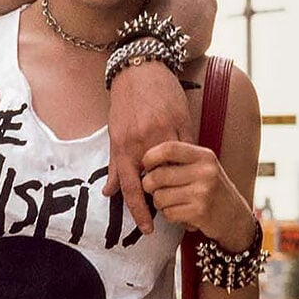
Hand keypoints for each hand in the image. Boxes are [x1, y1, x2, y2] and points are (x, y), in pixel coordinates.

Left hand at [104, 63, 190, 233]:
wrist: (141, 69)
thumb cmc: (125, 105)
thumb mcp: (115, 135)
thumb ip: (115, 166)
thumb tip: (108, 193)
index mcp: (125, 147)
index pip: (131, 187)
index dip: (139, 211)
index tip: (148, 229)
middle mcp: (144, 141)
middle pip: (156, 180)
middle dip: (161, 195)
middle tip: (165, 203)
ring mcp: (165, 131)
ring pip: (175, 166)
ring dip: (176, 180)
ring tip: (178, 187)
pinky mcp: (182, 121)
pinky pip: (188, 149)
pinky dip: (187, 161)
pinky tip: (190, 168)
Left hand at [140, 141, 254, 247]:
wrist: (235, 217)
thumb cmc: (211, 190)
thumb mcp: (202, 168)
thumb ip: (179, 161)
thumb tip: (144, 161)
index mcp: (204, 156)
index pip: (168, 148)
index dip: (150, 157)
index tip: (146, 166)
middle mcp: (205, 171)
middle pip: (158, 176)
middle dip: (149, 186)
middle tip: (154, 190)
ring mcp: (203, 192)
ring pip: (159, 197)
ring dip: (159, 203)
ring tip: (172, 202)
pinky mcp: (199, 212)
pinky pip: (168, 213)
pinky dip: (170, 216)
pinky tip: (182, 213)